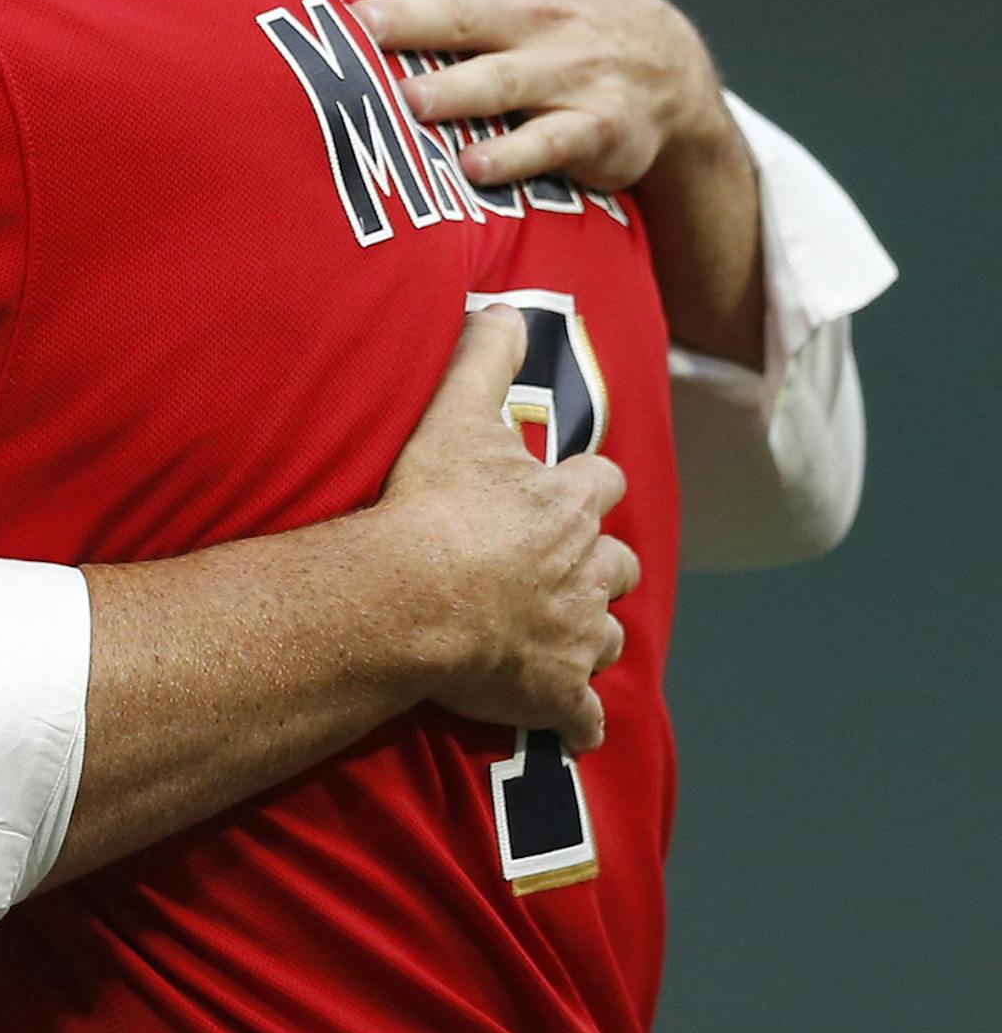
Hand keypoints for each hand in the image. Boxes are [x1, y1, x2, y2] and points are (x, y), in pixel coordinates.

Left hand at [314, 0, 735, 192]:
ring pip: (503, 79)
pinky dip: (514, 154)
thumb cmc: (553, 3)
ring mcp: (567, 68)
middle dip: (411, 16)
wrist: (666, 63)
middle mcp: (534, 10)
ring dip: (456, 89)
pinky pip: (550, 141)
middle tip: (359, 24)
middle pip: (463, 11)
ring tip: (408, 100)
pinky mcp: (594, 125)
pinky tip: (473, 167)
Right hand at [375, 305, 636, 750]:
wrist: (413, 591)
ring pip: (609, 639)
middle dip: (600, 566)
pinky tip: (568, 727)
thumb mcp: (457, 411)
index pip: (605, 483)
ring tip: (562, 639)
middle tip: (564, 569)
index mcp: (570, 503)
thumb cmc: (435, 502)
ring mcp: (575, 636)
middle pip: (619, 566)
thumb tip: (504, 305)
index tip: (573, 489)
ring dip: (591, 636)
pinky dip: (577, 722)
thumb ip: (485, 355)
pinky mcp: (554, 693)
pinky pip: (581, 718)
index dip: (589, 486)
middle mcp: (587, 569)